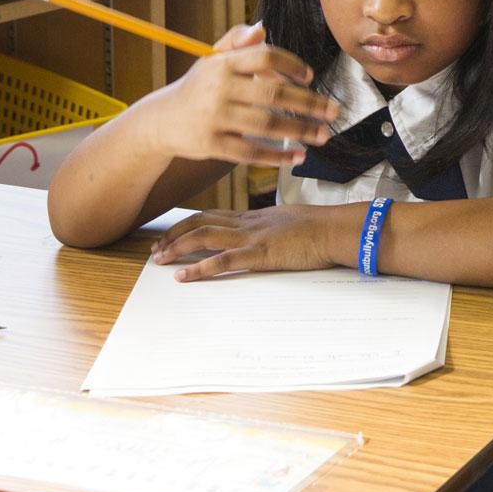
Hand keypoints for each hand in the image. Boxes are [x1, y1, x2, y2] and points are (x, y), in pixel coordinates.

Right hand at [146, 22, 340, 165]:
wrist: (161, 121)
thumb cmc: (197, 87)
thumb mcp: (212, 59)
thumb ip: (236, 40)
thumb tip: (262, 29)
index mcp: (222, 63)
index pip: (265, 56)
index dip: (292, 65)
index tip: (310, 77)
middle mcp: (219, 88)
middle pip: (273, 95)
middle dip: (309, 104)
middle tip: (333, 111)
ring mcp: (215, 117)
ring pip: (266, 125)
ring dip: (300, 131)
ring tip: (323, 135)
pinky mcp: (212, 144)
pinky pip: (251, 152)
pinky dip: (277, 156)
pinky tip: (298, 155)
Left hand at [151, 204, 346, 279]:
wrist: (337, 229)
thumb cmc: (321, 228)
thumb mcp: (290, 223)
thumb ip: (273, 227)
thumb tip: (267, 234)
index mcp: (255, 217)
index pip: (213, 215)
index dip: (188, 224)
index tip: (171, 235)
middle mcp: (248, 224)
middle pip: (201, 222)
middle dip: (174, 234)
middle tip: (156, 247)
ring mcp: (252, 237)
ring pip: (204, 237)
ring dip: (178, 248)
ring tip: (159, 259)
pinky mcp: (260, 254)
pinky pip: (223, 260)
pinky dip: (199, 268)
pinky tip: (183, 276)